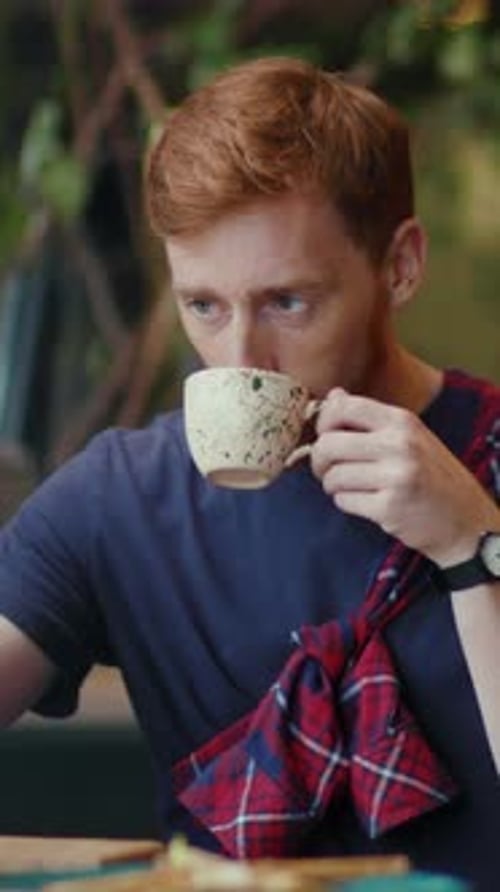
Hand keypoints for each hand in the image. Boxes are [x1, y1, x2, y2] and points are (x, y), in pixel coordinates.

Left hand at [310, 388, 499, 566]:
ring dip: (332, 485)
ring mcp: (395, 476)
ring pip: (332, 476)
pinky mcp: (389, 507)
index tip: (325, 436)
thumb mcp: (409, 435)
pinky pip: (343, 501)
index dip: (323, 422)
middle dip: (319, 460)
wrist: (465, 519)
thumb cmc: (431, 475)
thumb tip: (333, 396)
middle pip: (328, 444)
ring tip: (350, 487)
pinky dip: (345, 503)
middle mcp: (399, 444)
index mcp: (402, 421)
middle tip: (327, 469)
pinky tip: (364, 502)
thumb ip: (370, 417)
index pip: (343, 407)